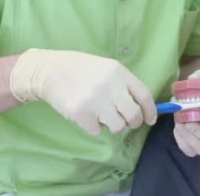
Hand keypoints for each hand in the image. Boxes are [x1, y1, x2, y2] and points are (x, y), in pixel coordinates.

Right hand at [9, 49, 156, 135]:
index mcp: (119, 72)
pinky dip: (94, 126)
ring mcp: (96, 101)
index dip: (150, 111)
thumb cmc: (81, 69)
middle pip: (134, 115)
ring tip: (101, 114)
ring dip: (112, 125)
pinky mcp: (81, 114)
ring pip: (118, 127)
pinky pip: (98, 131)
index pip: (144, 95)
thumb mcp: (107, 69)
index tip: (150, 120)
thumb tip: (142, 107)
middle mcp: (110, 86)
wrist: (49, 71)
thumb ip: (123, 85)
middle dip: (133, 122)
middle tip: (125, 121)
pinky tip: (86, 114)